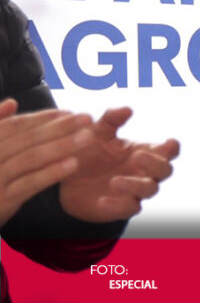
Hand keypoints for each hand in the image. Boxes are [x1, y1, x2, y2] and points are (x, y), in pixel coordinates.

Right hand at [0, 99, 93, 225]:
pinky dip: (51, 172)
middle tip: (87, 118)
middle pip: (27, 139)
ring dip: (62, 146)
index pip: (16, 126)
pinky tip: (73, 164)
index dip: (43, 118)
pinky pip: (30, 183)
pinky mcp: (2, 200)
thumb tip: (11, 102)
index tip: (69, 112)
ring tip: (88, 137)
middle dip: (60, 127)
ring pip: (31, 158)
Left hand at [58, 107, 178, 222]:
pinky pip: (129, 209)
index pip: (169, 151)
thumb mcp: (97, 132)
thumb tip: (128, 109)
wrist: (65, 178)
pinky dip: (118, 205)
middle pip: (165, 170)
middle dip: (155, 163)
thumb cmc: (88, 151)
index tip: (168, 143)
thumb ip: (111, 119)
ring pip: (150, 190)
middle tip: (137, 156)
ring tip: (114, 182)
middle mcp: (145, 172)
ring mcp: (136, 191)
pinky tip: (103, 200)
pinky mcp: (122, 208)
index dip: (172, 148)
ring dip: (135, 185)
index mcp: (145, 151)